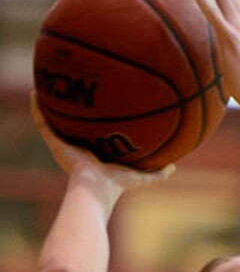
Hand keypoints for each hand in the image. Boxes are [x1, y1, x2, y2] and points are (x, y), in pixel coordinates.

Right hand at [30, 92, 173, 191]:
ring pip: (56, 122)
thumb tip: (174, 167)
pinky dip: (36, 109)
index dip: (97, 124)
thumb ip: (157, 174)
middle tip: (79, 88)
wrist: (97, 187)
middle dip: (76, 110)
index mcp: (97, 156)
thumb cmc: (118, 185)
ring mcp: (65, 146)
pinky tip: (34, 93)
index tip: (103, 106)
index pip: (96, 137)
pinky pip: (42, 123)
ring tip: (52, 84)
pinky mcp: (55, 143)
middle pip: (76, 126)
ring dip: (53, 106)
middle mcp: (80, 149)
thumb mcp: (142, 177)